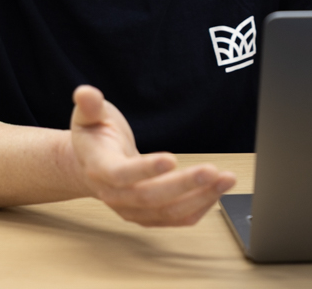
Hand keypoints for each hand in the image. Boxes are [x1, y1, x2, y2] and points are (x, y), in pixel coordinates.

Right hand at [68, 85, 235, 226]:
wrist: (90, 165)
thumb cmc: (94, 137)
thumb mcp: (88, 116)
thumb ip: (89, 106)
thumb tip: (85, 92)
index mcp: (99, 168)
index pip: (121, 174)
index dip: (145, 170)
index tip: (171, 159)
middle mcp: (115, 195)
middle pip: (150, 197)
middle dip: (184, 185)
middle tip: (212, 171)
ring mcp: (131, 209)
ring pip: (167, 212)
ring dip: (200, 198)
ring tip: (225, 180)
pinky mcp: (148, 216)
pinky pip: (175, 219)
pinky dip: (199, 208)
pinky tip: (217, 192)